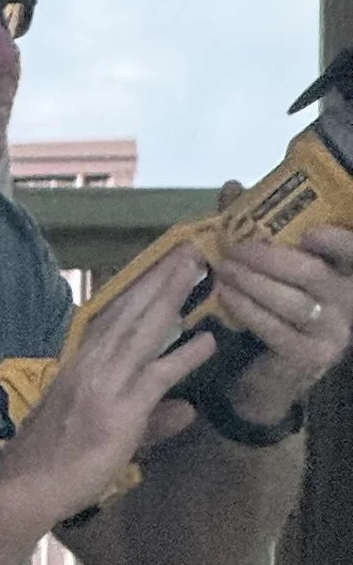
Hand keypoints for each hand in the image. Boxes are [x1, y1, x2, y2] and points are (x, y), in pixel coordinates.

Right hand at [10, 243, 215, 520]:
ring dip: (170, 297)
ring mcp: (105, 384)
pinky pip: (156, 376)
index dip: (139, 290)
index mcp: (81, 364)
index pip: (113, 318)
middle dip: (159, 279)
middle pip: (129, 312)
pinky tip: (208, 341)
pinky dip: (183, 357)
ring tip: (196, 268)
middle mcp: (91, 365)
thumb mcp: (102, 431)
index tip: (160, 264)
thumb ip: (150, 419)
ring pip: (142, 331)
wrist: (24, 487)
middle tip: (188, 248)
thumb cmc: (52, 462)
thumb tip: (187, 410)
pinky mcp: (119, 410)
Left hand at [205, 219, 352, 424]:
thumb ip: (258, 227)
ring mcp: (332, 332)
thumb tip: (232, 188)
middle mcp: (349, 300)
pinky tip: (226, 296)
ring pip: (292, 301)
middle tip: (237, 247)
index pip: (352, 252)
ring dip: (253, 283)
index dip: (338, 241)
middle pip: (313, 273)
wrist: (268, 376)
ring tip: (224, 269)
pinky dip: (248, 310)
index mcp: (347, 272)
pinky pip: (275, 329)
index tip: (310, 231)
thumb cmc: (275, 309)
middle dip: (272, 257)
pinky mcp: (309, 357)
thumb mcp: (272, 266)